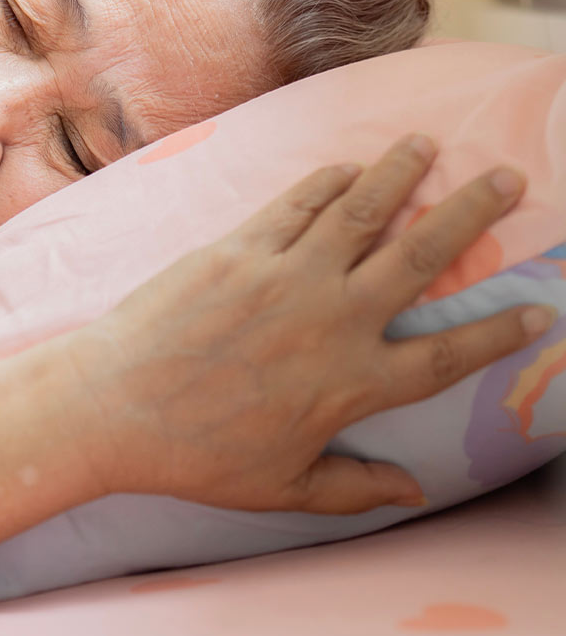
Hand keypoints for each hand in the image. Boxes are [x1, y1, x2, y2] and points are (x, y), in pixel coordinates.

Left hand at [71, 133, 555, 514]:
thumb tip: (415, 492)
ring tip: (427, 143)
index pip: (448, 356)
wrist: (112, 408)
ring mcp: (285, 277)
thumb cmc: (195, 457)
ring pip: (361, 211)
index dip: (499, 334)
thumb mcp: (283, 487)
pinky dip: (327, 182)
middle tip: (507, 179)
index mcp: (353, 384)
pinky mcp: (237, 249)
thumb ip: (355, 487)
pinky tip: (348, 167)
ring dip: (400, 173)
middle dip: (470, 213)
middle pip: (421, 257)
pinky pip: (295, 204)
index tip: (539, 311)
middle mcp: (332, 321)